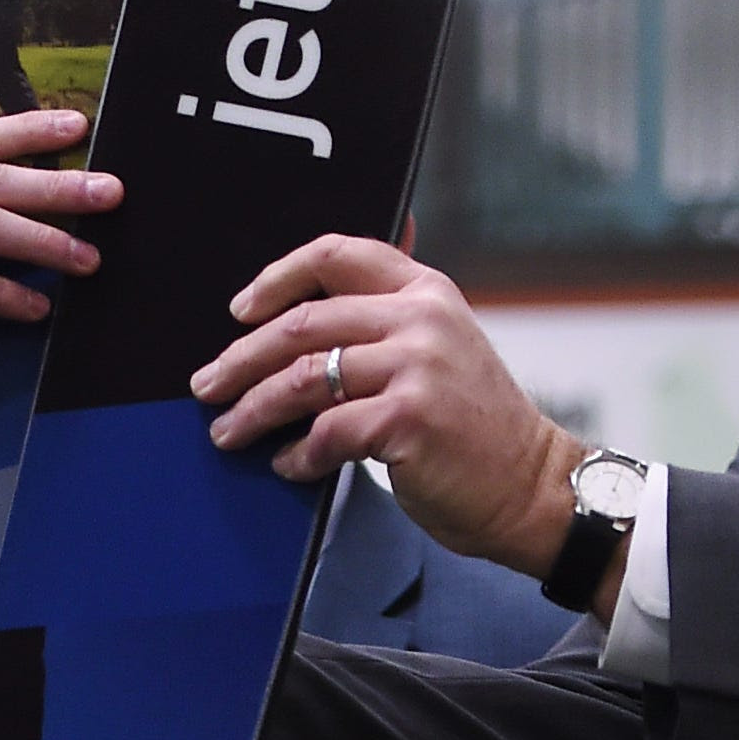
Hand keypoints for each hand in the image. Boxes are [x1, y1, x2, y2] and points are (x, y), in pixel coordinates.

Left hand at [189, 234, 581, 577]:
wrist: (530, 485)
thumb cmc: (475, 427)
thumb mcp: (442, 348)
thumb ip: (386, 324)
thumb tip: (293, 322)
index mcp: (425, 291)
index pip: (336, 254)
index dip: (277, 277)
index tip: (240, 309)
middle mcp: (421, 318)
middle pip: (302, 323)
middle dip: (241, 359)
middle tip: (208, 386)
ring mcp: (416, 367)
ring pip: (302, 378)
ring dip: (253, 409)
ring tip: (228, 432)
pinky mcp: (408, 418)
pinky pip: (325, 432)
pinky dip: (297, 454)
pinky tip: (289, 466)